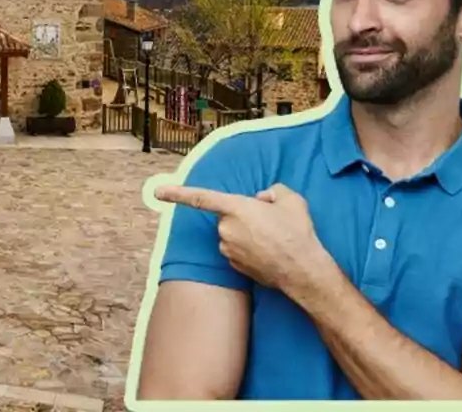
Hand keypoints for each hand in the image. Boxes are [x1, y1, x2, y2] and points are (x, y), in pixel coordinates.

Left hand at [155, 182, 335, 294]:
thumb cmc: (298, 232)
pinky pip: (237, 250)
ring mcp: (228, 249)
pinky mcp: (234, 265)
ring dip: (246, 233)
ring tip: (273, 239)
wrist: (304, 271)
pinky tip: (269, 252)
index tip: (158, 192)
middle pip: (227, 216)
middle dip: (243, 216)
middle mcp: (226, 229)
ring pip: (232, 234)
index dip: (178, 193)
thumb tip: (262, 198)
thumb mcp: (291, 200)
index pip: (201, 198)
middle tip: (270, 222)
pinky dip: (249, 249)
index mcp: (236, 208)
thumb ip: (273, 190)